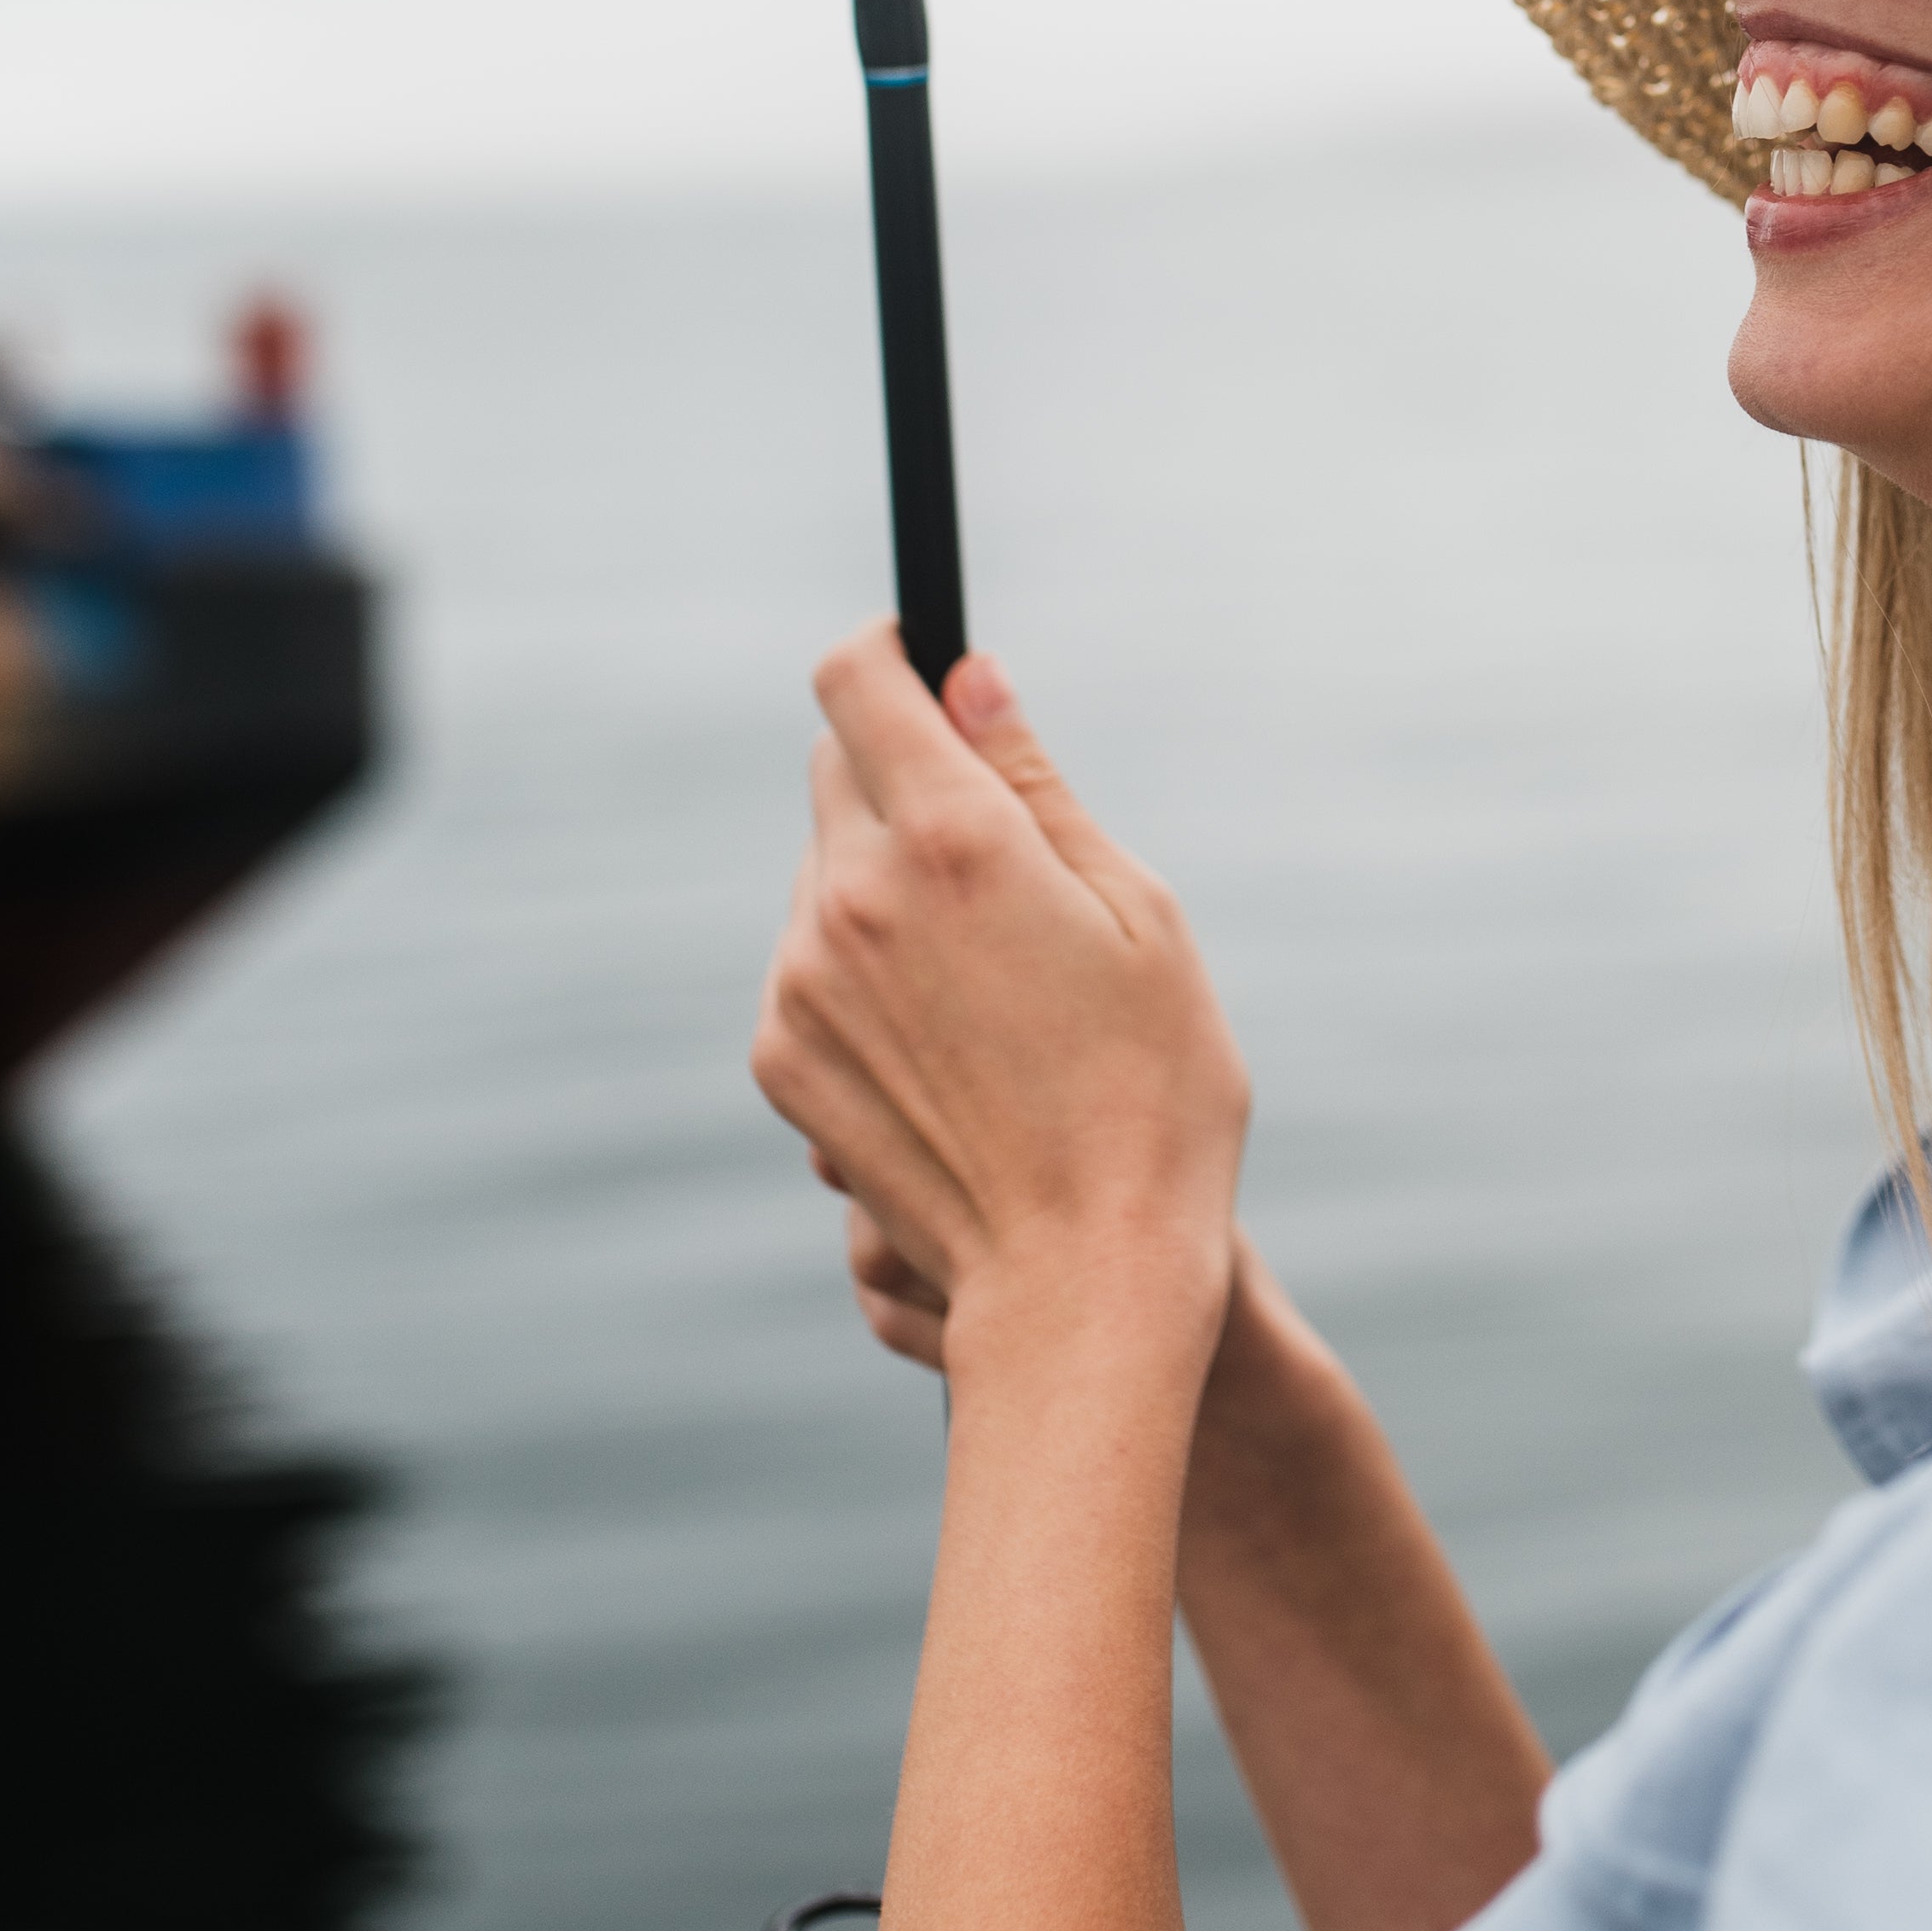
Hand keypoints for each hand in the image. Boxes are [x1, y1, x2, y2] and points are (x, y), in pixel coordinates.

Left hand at [753, 625, 1248, 1382]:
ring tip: (990, 978)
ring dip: (886, 884)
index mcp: (952, 841)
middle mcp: (852, 897)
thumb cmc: (1151, 1094)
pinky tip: (951, 1041)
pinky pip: (808, 963)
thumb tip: (967, 674)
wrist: (1080, 1277)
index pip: (859, 680)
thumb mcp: (1138, 914)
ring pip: (825, 871)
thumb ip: (1034, 783)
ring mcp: (801, 981)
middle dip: (905, 778)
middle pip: (839, 770)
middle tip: (999, 856)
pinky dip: (862, 971)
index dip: (891, 653)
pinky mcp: (781, 1055)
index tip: (923, 663)